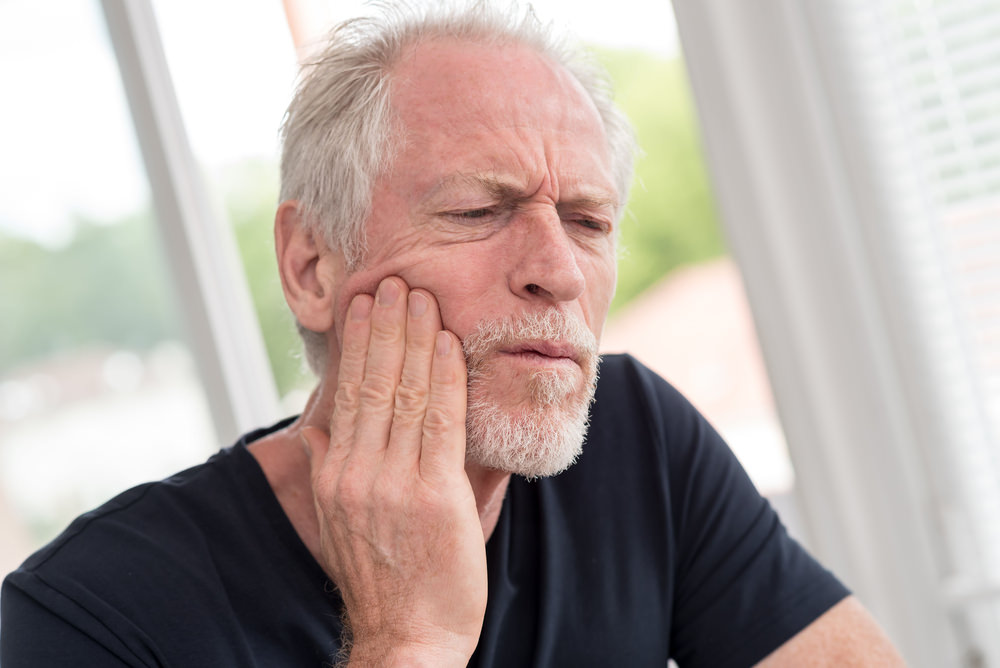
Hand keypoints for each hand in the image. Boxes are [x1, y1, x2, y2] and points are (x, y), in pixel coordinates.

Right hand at [301, 276, 485, 665]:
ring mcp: (393, 483)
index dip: (357, 344)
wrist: (407, 638)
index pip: (345, 394)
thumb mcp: (339, 520)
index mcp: (335, 475)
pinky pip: (438, 422)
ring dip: (414, 338)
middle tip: (393, 281)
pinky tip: (448, 344)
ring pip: (403, 393)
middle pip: (370, 383)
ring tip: (420, 296)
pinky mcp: (433, 496)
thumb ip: (330, 468)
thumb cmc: (381, 577)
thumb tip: (319, 427)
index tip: (363, 304)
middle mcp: (356, 473)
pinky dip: (443, 377)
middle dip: (384, 327)